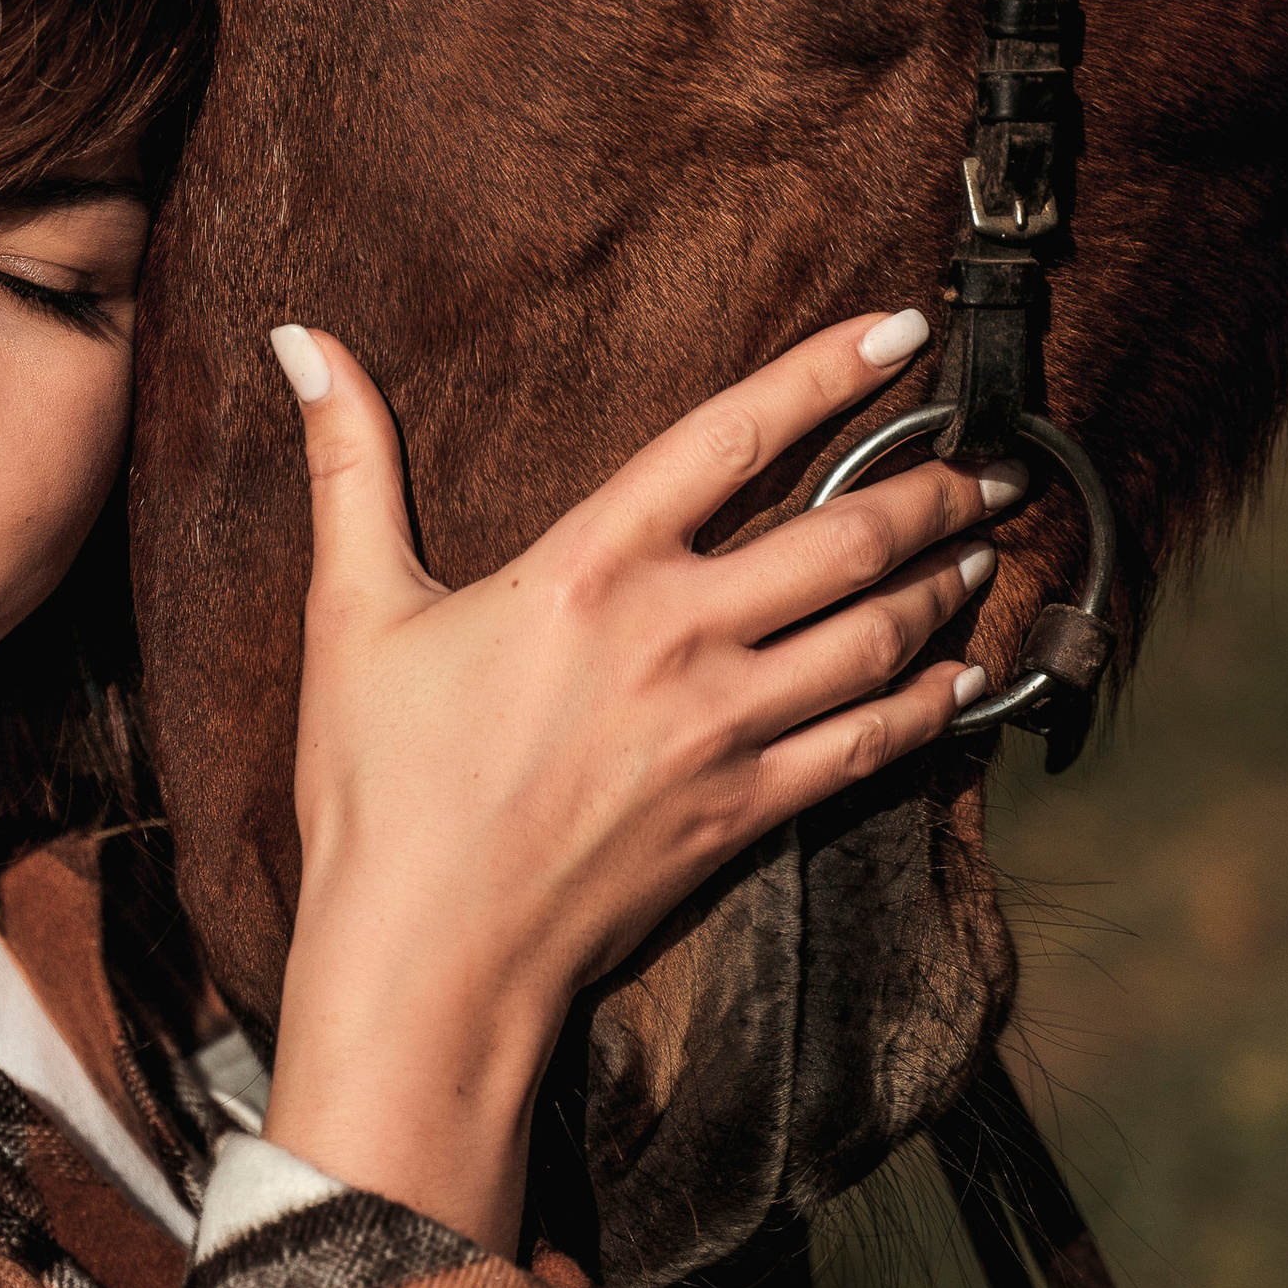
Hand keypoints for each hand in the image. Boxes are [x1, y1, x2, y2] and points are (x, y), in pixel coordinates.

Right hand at [259, 307, 1018, 1251]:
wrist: (427, 956)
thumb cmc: (379, 789)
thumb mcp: (351, 611)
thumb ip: (348, 465)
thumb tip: (303, 340)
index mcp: (587, 567)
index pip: (733, 436)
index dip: (826, 371)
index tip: (900, 331)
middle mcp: (674, 634)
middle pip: (844, 534)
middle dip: (930, 486)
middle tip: (984, 459)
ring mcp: (722, 727)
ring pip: (875, 633)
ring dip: (944, 583)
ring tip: (983, 547)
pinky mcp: (744, 810)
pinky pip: (870, 744)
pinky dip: (932, 703)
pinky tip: (962, 675)